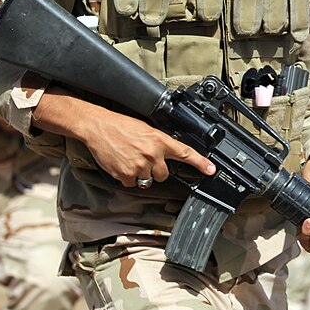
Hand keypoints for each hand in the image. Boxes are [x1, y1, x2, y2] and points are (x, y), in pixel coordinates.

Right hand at [81, 111, 213, 187]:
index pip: (185, 153)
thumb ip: (159, 143)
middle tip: (144, 159)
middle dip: (156, 170)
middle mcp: (152, 154)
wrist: (98, 127)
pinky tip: (122, 164)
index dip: (200, 163)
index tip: (211, 170)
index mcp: (160, 140)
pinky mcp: (125, 174)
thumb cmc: (121, 126)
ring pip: (148, 180)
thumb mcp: (146, 129)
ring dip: (141, 174)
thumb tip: (168, 153)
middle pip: (164, 175)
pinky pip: (132, 183)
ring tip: (130, 159)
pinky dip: (127, 177)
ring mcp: (139, 166)